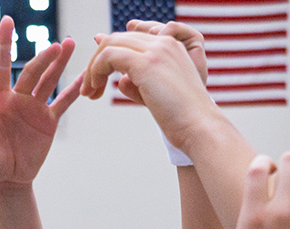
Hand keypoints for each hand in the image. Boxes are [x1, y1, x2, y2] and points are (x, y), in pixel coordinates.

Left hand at [0, 18, 80, 187]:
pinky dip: (74, 90)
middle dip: (44, 59)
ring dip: (59, 63)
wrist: (8, 179)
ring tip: (69, 43)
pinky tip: (85, 76)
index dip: (4, 43)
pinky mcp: (48, 121)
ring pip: (49, 81)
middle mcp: (17, 98)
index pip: (1, 66)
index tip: (7, 21)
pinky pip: (63, 102)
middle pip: (31, 72)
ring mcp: (34, 108)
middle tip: (57, 46)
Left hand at [80, 28, 215, 149]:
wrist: (200, 127)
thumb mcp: (158, 95)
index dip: (109, 53)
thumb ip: (139, 82)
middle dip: (97, 62)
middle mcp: (163, 43)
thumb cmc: (182, 119)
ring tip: (89, 92)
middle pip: (117, 39)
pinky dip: (95, 71)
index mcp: (170, 47)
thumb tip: (120, 80)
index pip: (131, 39)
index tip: (96, 74)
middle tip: (89, 88)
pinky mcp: (146, 63)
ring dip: (93, 68)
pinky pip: (108, 56)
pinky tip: (94, 90)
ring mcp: (156, 51)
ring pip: (109, 45)